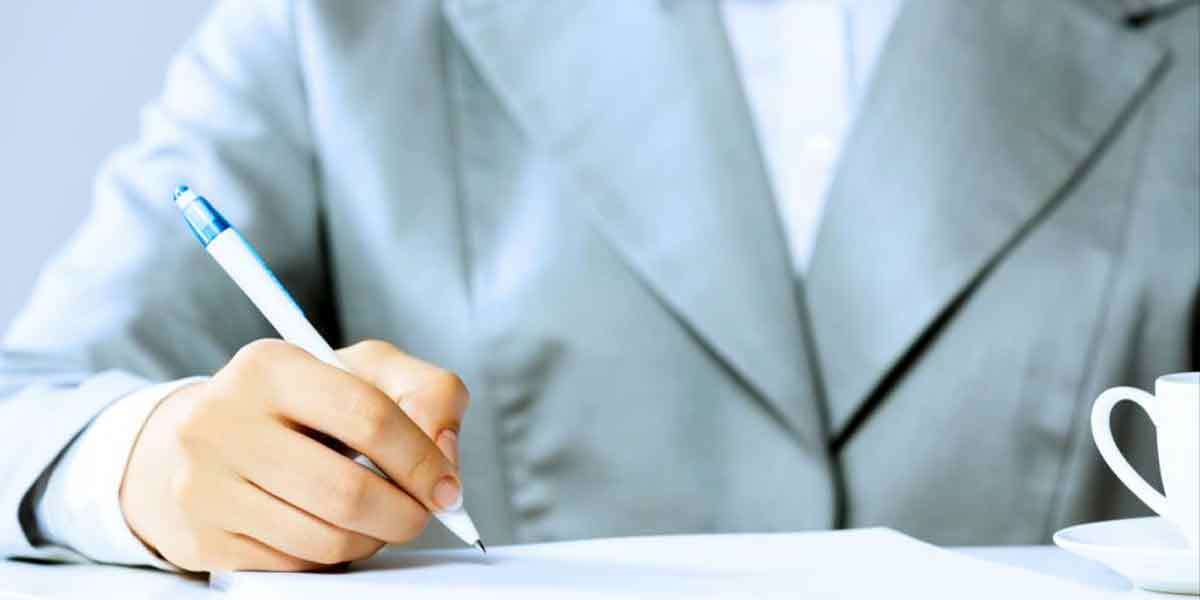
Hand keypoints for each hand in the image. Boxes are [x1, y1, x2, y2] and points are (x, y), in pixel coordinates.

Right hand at [119, 339, 468, 571]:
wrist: (198, 440)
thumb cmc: (300, 404)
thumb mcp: (364, 372)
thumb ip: (426, 392)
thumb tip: (444, 452)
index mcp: (268, 366)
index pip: (369, 417)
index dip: (422, 460)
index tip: (446, 487)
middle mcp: (223, 421)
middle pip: (348, 491)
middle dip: (404, 514)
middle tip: (419, 514)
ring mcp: (204, 484)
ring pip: (326, 539)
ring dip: (372, 539)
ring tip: (378, 519)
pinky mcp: (203, 539)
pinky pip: (296, 566)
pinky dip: (331, 556)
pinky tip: (332, 528)